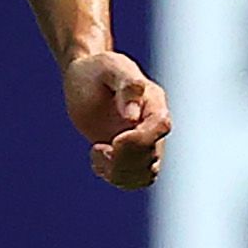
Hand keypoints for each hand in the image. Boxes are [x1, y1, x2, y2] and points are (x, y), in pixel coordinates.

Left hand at [65, 50, 169, 189]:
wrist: (86, 78)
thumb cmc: (97, 69)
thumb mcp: (109, 67)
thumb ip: (126, 86)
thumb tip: (132, 115)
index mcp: (153, 103)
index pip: (161, 126)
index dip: (140, 139)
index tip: (115, 140)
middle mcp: (153, 126)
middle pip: (152, 156)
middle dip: (123, 159)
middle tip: (98, 147)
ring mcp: (144, 142)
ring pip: (146, 174)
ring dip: (119, 172)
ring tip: (98, 151)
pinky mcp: (130, 155)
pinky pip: (134, 179)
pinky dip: (115, 177)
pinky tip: (98, 160)